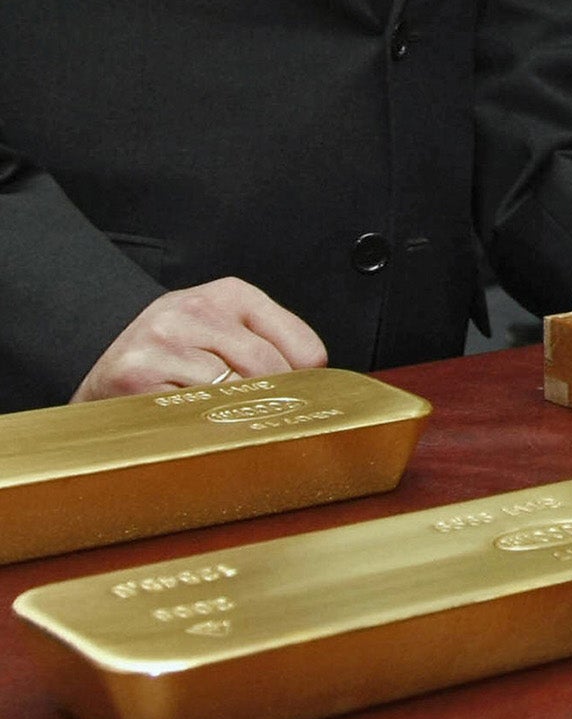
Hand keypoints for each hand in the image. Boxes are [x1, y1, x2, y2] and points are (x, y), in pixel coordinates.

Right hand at [72, 277, 327, 402]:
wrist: (105, 359)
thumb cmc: (177, 350)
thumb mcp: (225, 330)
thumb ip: (270, 346)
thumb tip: (319, 382)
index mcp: (233, 294)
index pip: (299, 343)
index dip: (308, 381)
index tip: (308, 401)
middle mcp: (199, 308)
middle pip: (267, 368)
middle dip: (273, 402)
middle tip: (270, 423)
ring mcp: (166, 338)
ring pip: (230, 390)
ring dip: (235, 415)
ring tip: (229, 423)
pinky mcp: (137, 371)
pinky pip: (188, 408)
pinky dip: (198, 423)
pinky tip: (192, 422)